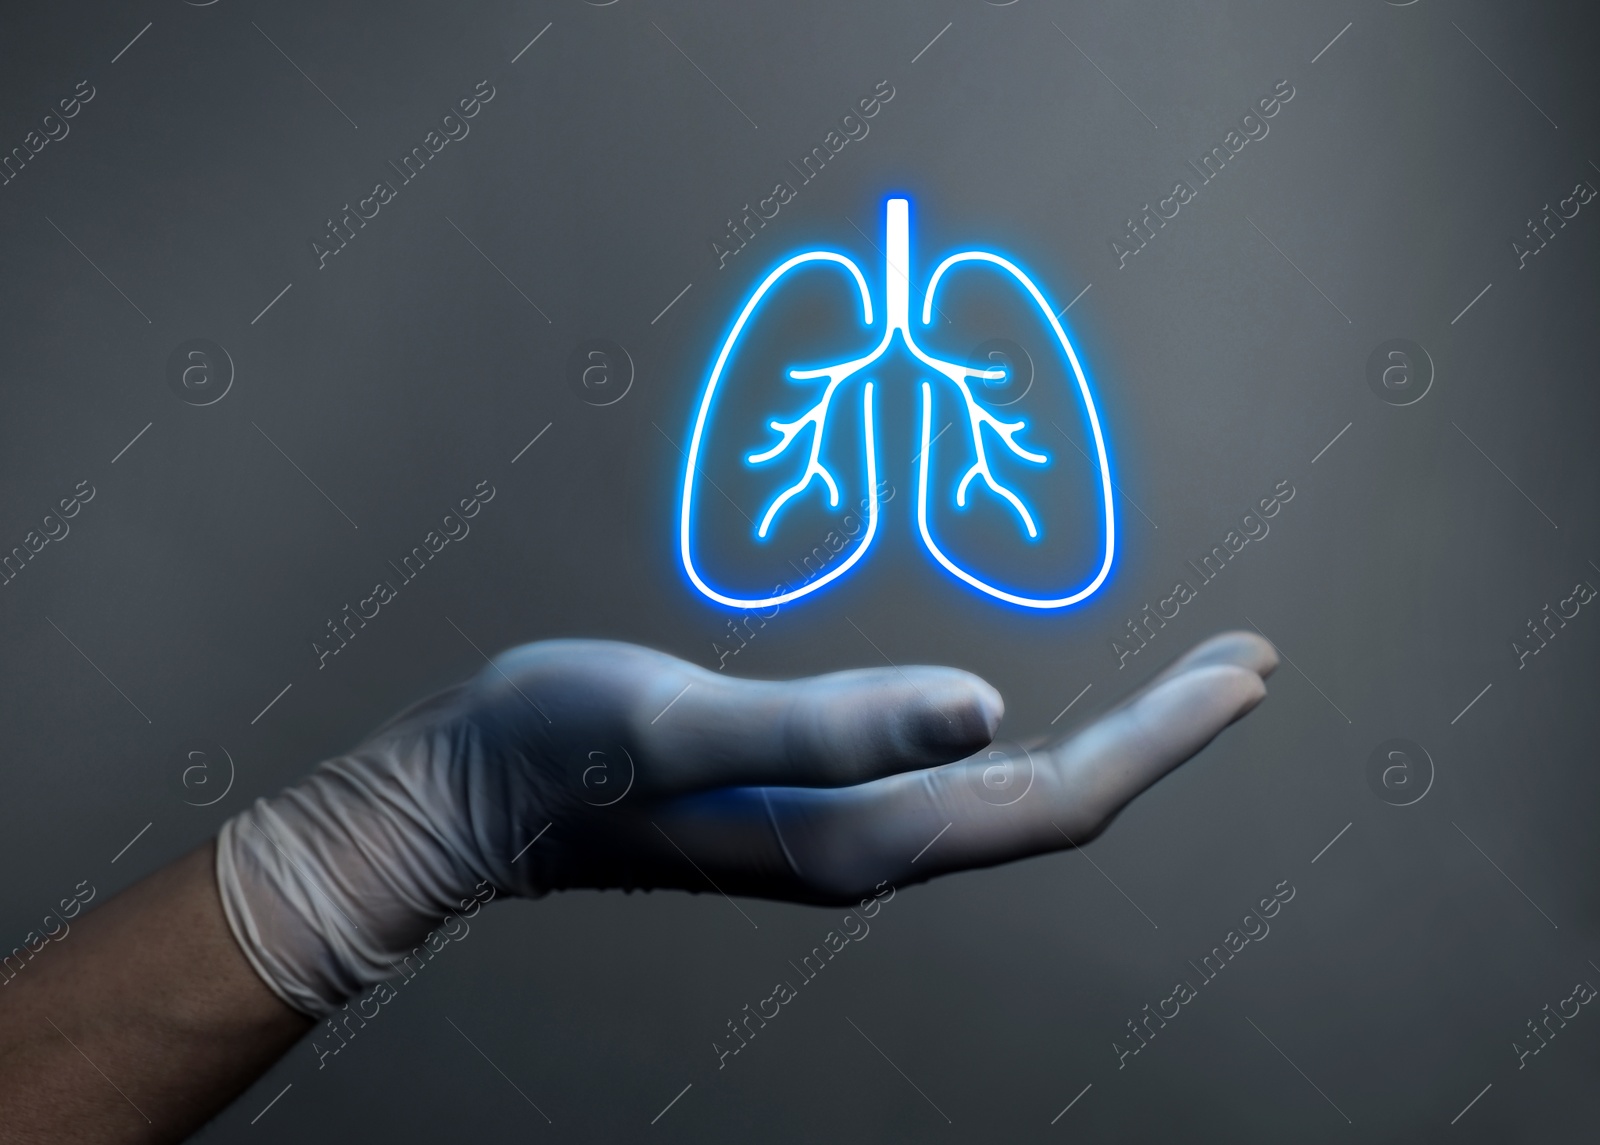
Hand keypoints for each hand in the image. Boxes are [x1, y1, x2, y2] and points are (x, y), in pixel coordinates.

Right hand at [217, 632, 1275, 1015]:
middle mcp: (871, 843)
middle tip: (1249, 664)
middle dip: (1161, 735)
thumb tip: (986, 705)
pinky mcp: (812, 797)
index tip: (1247, 672)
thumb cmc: (562, 750)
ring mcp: (843, 826)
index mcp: (860, 833)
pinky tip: (1027, 709)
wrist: (476, 792)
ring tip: (1180, 681)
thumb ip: (832, 724)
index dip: (1162, 738)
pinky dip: (1026, 736)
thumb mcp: (686, 723)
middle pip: (1057, 799)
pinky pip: (956, 775)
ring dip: (1108, 735)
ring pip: (1014, 790)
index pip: (1056, 796)